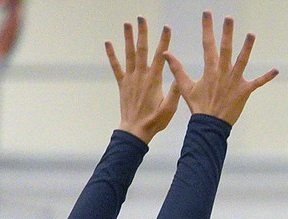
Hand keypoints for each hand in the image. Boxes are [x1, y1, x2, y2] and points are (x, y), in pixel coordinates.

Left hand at [105, 17, 179, 143]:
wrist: (135, 130)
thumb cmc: (154, 121)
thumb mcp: (170, 109)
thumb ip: (175, 93)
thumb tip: (180, 78)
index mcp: (154, 81)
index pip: (161, 57)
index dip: (164, 41)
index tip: (167, 28)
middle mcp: (141, 76)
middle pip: (142, 50)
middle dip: (143, 33)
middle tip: (142, 18)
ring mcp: (130, 79)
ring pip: (128, 54)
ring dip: (127, 38)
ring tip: (127, 23)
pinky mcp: (122, 84)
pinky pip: (116, 66)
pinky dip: (111, 54)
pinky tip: (108, 42)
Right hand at [164, 11, 277, 125]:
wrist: (210, 124)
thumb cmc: (198, 106)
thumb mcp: (185, 86)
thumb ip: (177, 69)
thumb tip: (165, 54)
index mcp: (210, 69)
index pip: (208, 44)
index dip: (207, 28)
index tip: (208, 13)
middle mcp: (223, 72)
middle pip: (226, 49)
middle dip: (227, 32)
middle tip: (229, 18)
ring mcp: (235, 81)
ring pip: (242, 61)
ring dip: (247, 47)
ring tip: (251, 34)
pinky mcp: (244, 91)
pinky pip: (258, 82)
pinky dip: (267, 77)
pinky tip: (276, 70)